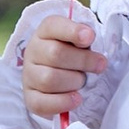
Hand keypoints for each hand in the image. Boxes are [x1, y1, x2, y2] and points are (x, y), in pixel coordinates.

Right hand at [21, 8, 102, 125]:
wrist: (59, 78)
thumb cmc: (74, 55)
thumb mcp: (80, 41)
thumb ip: (85, 37)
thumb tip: (89, 37)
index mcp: (45, 32)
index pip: (53, 25)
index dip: (72, 31)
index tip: (90, 37)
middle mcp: (33, 51)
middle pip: (55, 54)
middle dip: (83, 61)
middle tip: (99, 65)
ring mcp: (29, 75)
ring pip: (49, 79)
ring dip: (74, 82)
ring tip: (83, 81)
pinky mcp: (30, 98)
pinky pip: (42, 103)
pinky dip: (63, 102)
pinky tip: (76, 98)